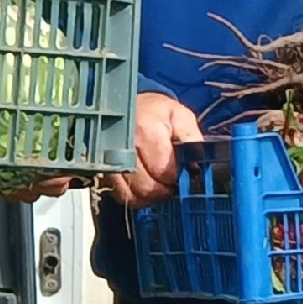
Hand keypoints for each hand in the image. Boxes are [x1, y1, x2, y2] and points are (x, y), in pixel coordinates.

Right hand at [110, 91, 204, 206]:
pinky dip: (135, 197)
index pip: (164, 170)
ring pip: (132, 195)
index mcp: (145, 131)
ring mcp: (110, 160)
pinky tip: (145, 188)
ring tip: (160, 185)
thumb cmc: (156, 112)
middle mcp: (124, 147)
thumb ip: (192, 138)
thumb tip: (197, 164)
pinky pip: (120, 195)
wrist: (128, 105)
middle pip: (147, 186)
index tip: (183, 172)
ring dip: (150, 197)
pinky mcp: (105, 170)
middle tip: (173, 182)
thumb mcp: (180, 116)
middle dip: (165, 190)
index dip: (177, 177)